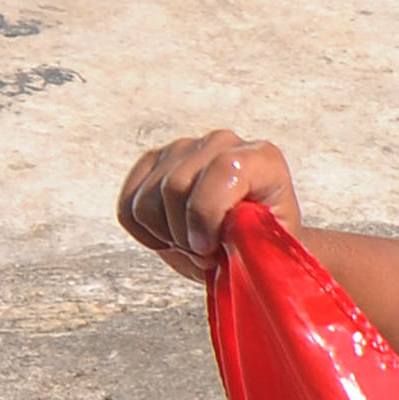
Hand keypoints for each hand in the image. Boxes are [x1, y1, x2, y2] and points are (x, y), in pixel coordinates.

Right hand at [118, 130, 300, 284]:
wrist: (250, 244)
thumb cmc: (263, 247)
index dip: (207, 214)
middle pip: (175, 186)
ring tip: (193, 248)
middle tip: (205, 256)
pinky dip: (144, 233)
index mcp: (262, 159)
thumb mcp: (270, 250)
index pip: (224, 169)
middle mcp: (222, 143)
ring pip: (146, 201)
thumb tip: (226, 233)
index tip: (208, 249)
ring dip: (166, 237)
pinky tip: (171, 240)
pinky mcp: (154, 162)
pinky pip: (128, 205)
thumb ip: (251, 239)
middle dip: (184, 235)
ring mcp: (184, 148)